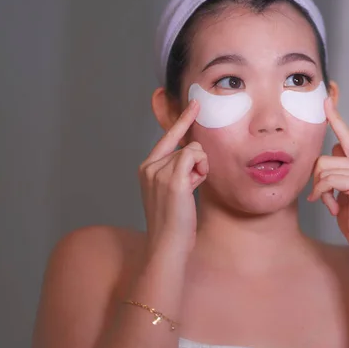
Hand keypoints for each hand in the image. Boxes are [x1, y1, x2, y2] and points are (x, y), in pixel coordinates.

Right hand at [138, 100, 207, 254]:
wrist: (168, 245)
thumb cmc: (175, 223)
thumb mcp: (176, 190)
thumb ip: (181, 170)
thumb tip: (196, 153)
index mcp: (146, 168)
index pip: (168, 137)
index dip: (183, 119)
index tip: (194, 102)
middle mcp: (149, 166)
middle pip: (187, 145)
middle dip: (197, 165)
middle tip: (191, 187)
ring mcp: (159, 171)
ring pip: (194, 151)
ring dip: (201, 169)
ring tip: (190, 192)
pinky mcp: (172, 178)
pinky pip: (195, 156)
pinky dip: (201, 168)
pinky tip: (195, 184)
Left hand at [308, 98, 348, 255]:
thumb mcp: (342, 191)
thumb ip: (339, 169)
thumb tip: (333, 149)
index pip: (345, 134)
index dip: (335, 115)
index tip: (328, 95)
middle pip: (323, 158)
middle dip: (316, 181)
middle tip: (324, 198)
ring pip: (323, 169)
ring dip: (320, 191)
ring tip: (330, 205)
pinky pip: (328, 180)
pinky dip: (322, 194)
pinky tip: (330, 208)